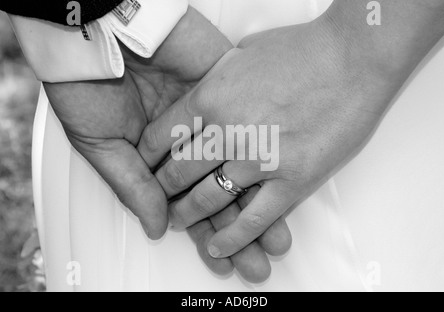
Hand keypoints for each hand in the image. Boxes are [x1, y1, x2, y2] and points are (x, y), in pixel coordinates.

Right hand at [43, 7, 290, 282]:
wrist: (99, 27)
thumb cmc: (87, 84)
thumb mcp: (100, 143)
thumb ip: (132, 185)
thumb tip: (156, 227)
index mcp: (159, 157)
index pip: (189, 202)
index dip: (205, 232)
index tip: (223, 258)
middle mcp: (189, 140)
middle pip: (220, 191)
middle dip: (238, 229)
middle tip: (257, 262)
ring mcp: (210, 115)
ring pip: (242, 165)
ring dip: (258, 202)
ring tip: (276, 239)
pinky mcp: (225, 87)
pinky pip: (251, 127)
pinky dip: (263, 156)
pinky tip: (280, 187)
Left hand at [143, 0, 443, 261]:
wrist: (354, 58)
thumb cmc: (304, 49)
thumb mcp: (244, 52)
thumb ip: (219, 78)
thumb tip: (209, 91)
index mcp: (210, 96)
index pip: (161, 136)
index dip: (148, 155)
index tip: (147, 164)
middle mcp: (226, 132)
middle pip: (178, 172)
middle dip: (164, 189)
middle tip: (160, 197)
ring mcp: (258, 160)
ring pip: (208, 199)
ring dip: (188, 214)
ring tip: (179, 221)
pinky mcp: (291, 181)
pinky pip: (252, 220)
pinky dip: (231, 238)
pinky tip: (217, 247)